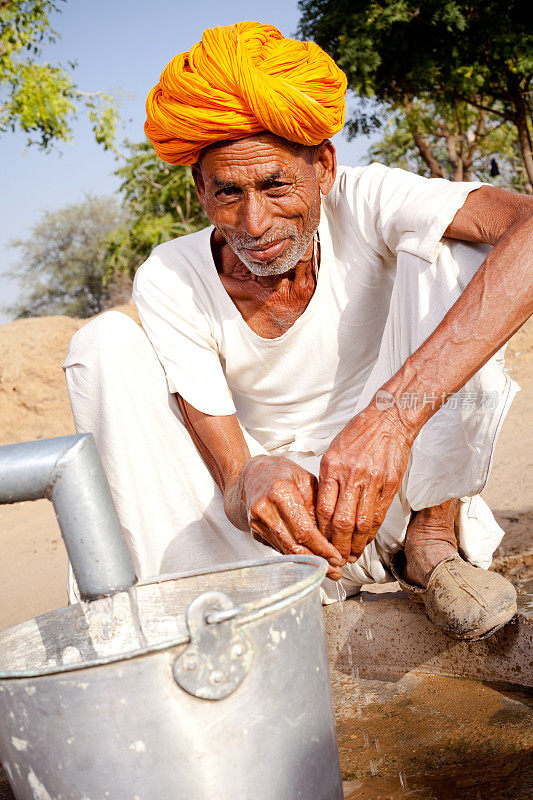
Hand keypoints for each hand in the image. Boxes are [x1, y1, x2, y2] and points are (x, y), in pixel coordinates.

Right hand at [239, 455, 343, 579]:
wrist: (253, 475)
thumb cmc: (283, 474)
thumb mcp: (307, 482)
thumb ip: (319, 508)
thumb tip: (333, 539)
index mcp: (280, 492)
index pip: (304, 530)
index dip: (322, 548)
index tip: (337, 557)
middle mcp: (264, 509)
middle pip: (294, 545)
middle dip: (318, 560)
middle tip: (336, 571)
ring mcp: (256, 522)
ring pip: (286, 551)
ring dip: (308, 563)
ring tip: (328, 569)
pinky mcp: (255, 532)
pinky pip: (279, 548)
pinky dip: (296, 556)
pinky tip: (311, 559)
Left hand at [316, 400, 415, 561]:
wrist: (390, 419)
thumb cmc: (359, 435)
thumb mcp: (334, 452)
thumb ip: (329, 481)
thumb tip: (323, 511)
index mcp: (332, 467)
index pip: (323, 509)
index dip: (321, 532)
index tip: (320, 543)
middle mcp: (351, 475)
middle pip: (341, 522)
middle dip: (338, 545)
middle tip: (336, 558)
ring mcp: (372, 481)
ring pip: (362, 523)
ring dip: (356, 544)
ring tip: (352, 555)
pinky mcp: (389, 484)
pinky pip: (379, 515)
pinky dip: (371, 532)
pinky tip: (366, 540)